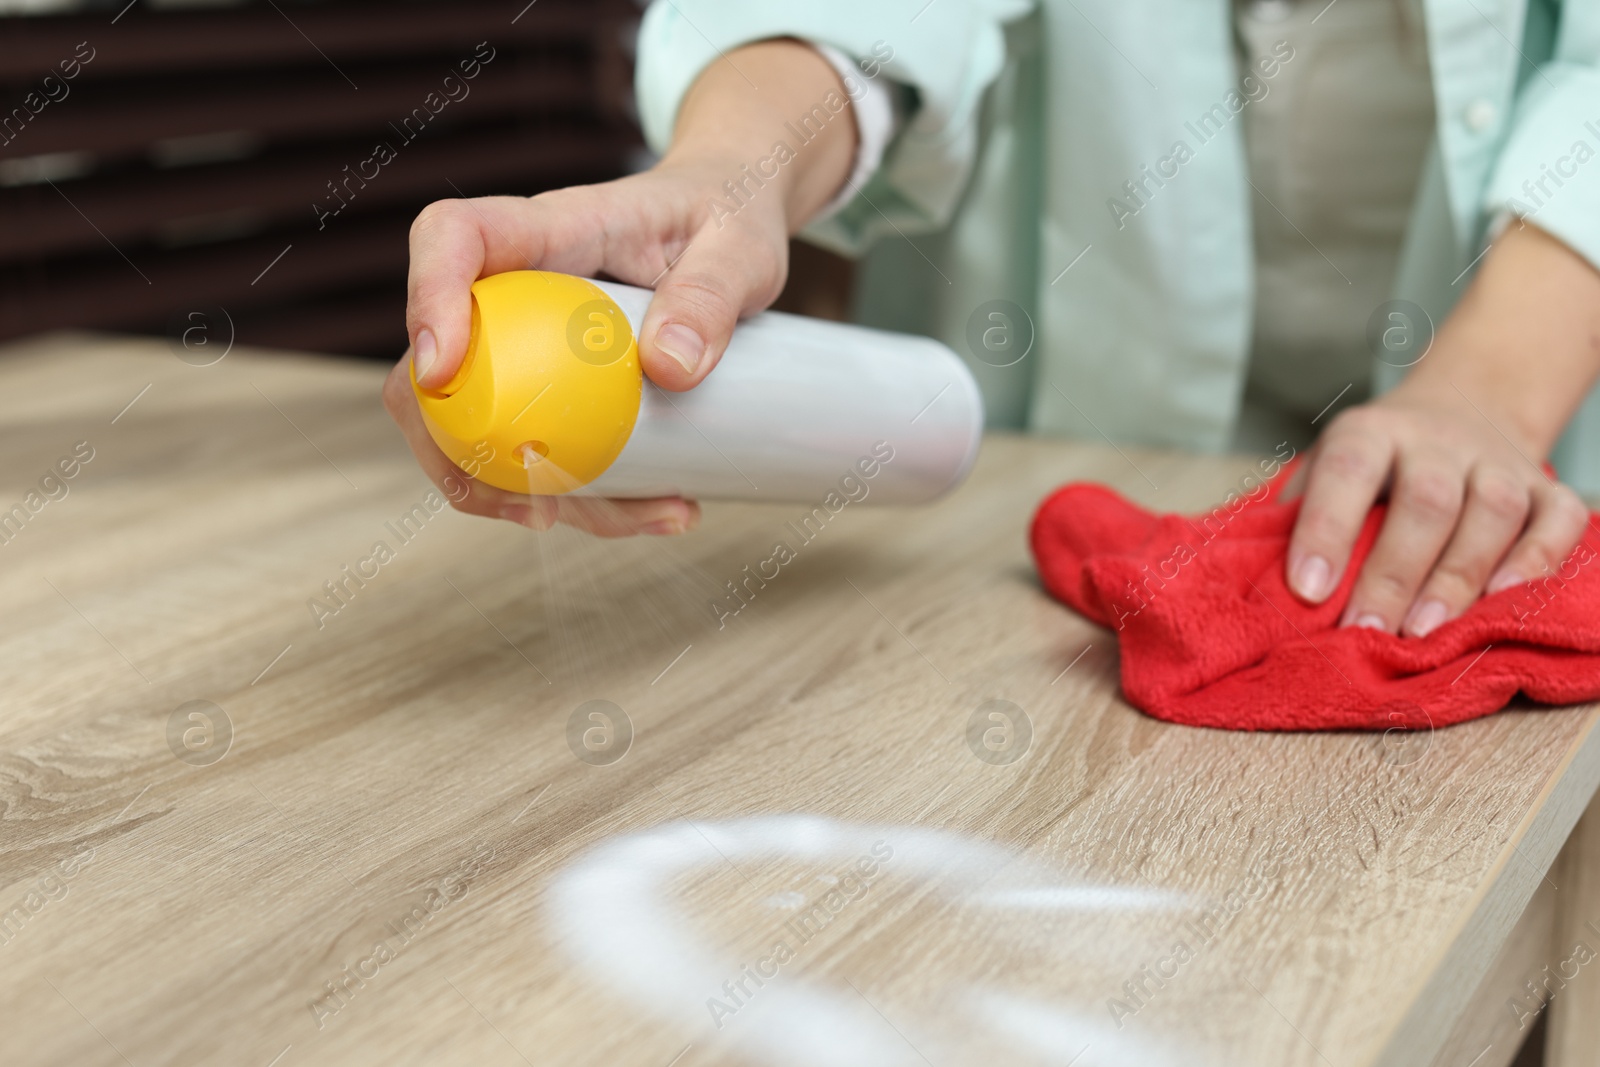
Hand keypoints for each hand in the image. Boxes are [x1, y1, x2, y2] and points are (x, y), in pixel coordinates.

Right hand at [385, 162, 787, 534]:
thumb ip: (711, 295)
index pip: (454, 237)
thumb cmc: (727, 216)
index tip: (443, 369)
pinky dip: (588, 499)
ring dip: (532, 496)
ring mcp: (527, 345)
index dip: (426, 296)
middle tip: (531, 508)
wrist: (735, 226)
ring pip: (481, 431)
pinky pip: (541, 451)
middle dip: (452, 450)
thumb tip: (670, 369)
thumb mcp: (740, 247)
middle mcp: (518, 290)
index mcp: (551, 231)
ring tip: (641, 520)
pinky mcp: (555, 390)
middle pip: (432, 365)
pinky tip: (658, 510)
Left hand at [1285, 387, 1587, 634]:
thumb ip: (1295, 515)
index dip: (1326, 529)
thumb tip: (1256, 583)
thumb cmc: (1375, 465)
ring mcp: (1497, 462)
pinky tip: (1503, 601)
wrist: (1465, 405)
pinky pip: (1557, 520)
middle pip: (1426, 501)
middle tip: (1367, 631)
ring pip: (1491, 511)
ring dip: (1459, 575)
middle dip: (1394, 573)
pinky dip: (1536, 560)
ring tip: (1426, 631)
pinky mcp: (1546, 488)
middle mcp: (1437, 440)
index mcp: (1371, 432)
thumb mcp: (1323, 468)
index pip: (1348, 471)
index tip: (1306, 590)